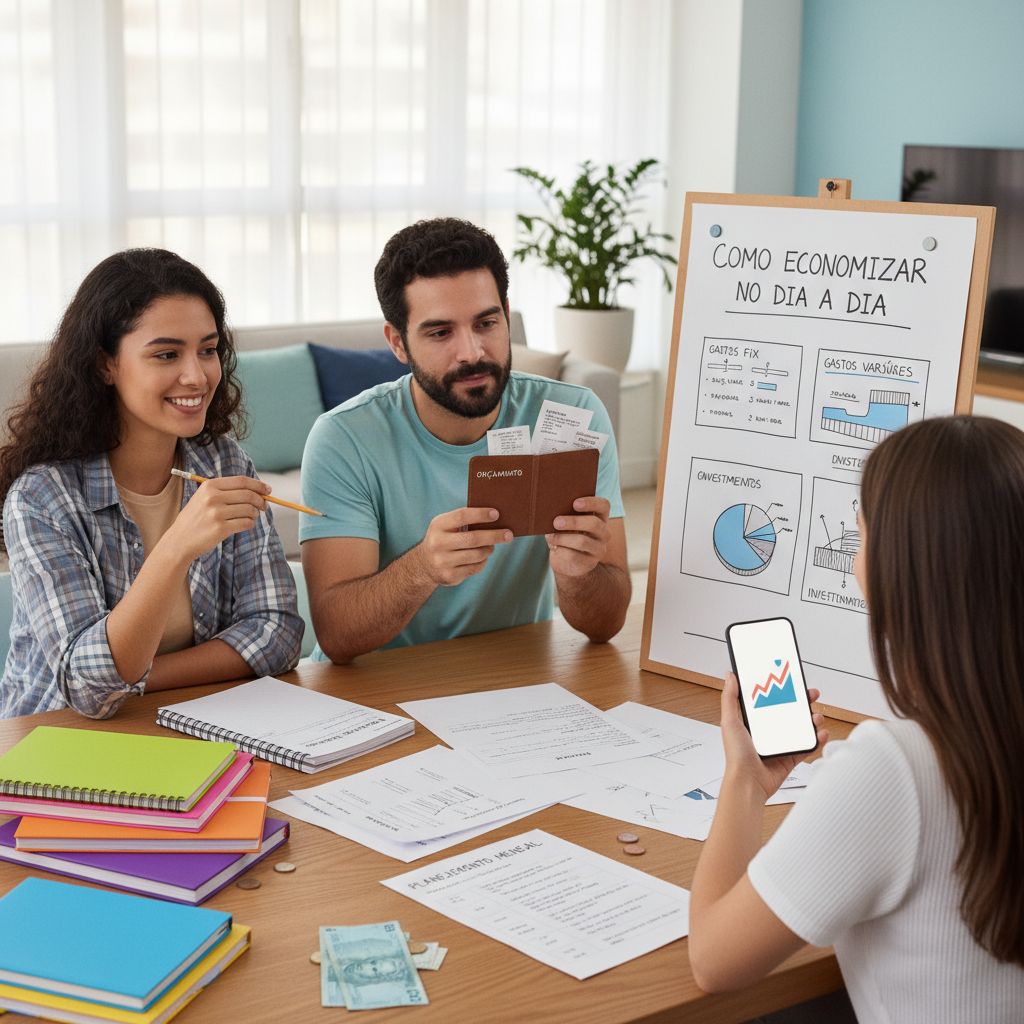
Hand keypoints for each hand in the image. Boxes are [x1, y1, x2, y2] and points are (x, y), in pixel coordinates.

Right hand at [168, 476, 269, 561]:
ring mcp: (216, 513)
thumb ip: (226, 491)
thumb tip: (257, 490)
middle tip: (264, 506)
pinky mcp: (220, 529)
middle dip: (261, 500)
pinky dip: (250, 524)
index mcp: (209, 486)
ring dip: (255, 514)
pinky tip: (246, 524)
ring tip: (251, 516)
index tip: (268, 490)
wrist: (179, 540)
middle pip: (248, 495)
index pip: (242, 481)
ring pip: (249, 509)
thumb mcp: (204, 498)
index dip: (258, 485)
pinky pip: (246, 523)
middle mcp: (213, 497)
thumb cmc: (196, 519)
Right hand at [410, 507, 512, 586]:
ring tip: (491, 546)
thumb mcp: (446, 526)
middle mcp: (438, 543)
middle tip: (509, 534)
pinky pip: (475, 567)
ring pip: (477, 554)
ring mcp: (443, 561)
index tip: (496, 514)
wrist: (423, 565)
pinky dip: (483, 561)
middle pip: (473, 538)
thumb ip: (464, 520)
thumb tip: (495, 517)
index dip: (480, 514)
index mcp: (438, 525)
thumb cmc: (443, 539)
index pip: (462, 516)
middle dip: (494, 536)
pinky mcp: (449, 576)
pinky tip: (482, 557)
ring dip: (489, 549)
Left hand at [546, 496, 610, 576]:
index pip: (604, 505)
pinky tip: (554, 548)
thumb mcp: (565, 525)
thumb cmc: (565, 536)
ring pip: (583, 541)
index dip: (592, 502)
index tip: (575, 503)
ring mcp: (599, 550)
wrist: (565, 562)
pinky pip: (574, 556)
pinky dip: (561, 551)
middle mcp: (604, 533)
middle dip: (573, 522)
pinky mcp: (589, 564)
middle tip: (556, 522)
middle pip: (594, 523)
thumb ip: (562, 517)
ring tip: (550, 536)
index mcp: (599, 518)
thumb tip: (552, 516)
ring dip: (563, 538)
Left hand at [720, 671, 828, 800]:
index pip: (769, 701)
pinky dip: (816, 740)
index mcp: (753, 722)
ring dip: (812, 720)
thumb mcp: (730, 721)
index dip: (781, 690)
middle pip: (789, 712)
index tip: (790, 681)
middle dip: (802, 702)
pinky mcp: (790, 758)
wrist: (748, 782)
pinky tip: (821, 733)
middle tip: (811, 695)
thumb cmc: (736, 755)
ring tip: (816, 716)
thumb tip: (730, 676)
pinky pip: (806, 747)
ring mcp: (780, 745)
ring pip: (800, 728)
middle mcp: (767, 732)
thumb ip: (730, 698)